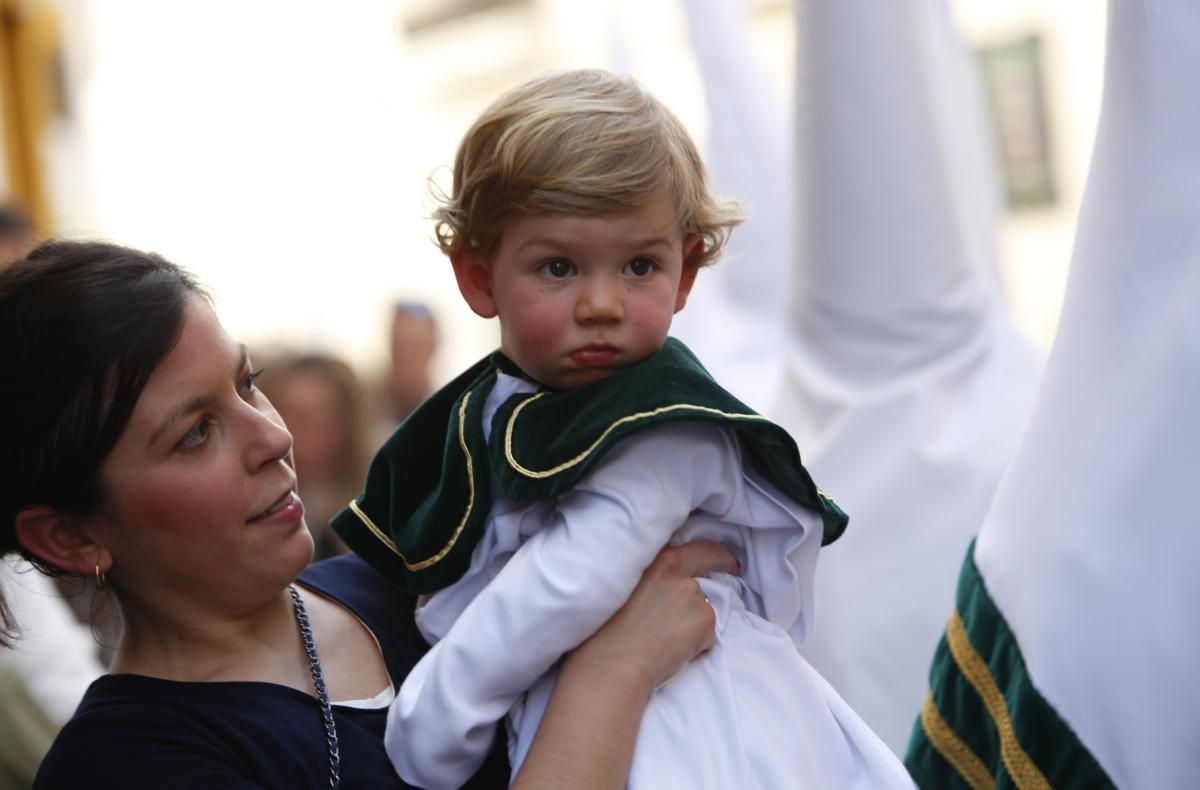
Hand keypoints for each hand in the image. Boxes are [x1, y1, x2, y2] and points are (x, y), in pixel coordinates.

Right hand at [513, 541, 739, 788]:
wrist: (613, 662)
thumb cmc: (608, 628)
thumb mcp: (627, 583)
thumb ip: (655, 574)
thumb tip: (676, 579)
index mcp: (660, 559)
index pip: (702, 548)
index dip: (718, 555)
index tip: (727, 561)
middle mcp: (681, 574)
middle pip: (707, 578)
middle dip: (709, 588)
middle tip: (695, 606)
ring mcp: (695, 598)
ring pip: (704, 609)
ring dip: (694, 620)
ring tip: (665, 636)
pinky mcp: (705, 622)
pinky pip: (707, 633)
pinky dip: (696, 642)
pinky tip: (672, 649)